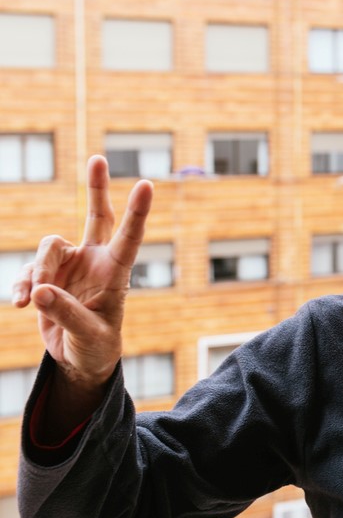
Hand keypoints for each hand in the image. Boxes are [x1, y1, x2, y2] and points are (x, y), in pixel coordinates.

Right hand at [13, 156, 152, 395]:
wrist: (80, 358)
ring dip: (37, 271)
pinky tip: (20, 304)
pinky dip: (20, 284)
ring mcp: (71, 265)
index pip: (129, 238)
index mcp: (115, 273)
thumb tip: (39, 292)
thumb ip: (66, 314)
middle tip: (98, 159)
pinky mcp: (47, 275)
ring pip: (49, 247)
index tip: (147, 184)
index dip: (137, 211)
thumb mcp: (87, 335)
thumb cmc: (95, 346)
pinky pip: (27, 269)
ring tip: (33, 301)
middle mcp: (94, 261)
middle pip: (96, 216)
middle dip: (96, 188)